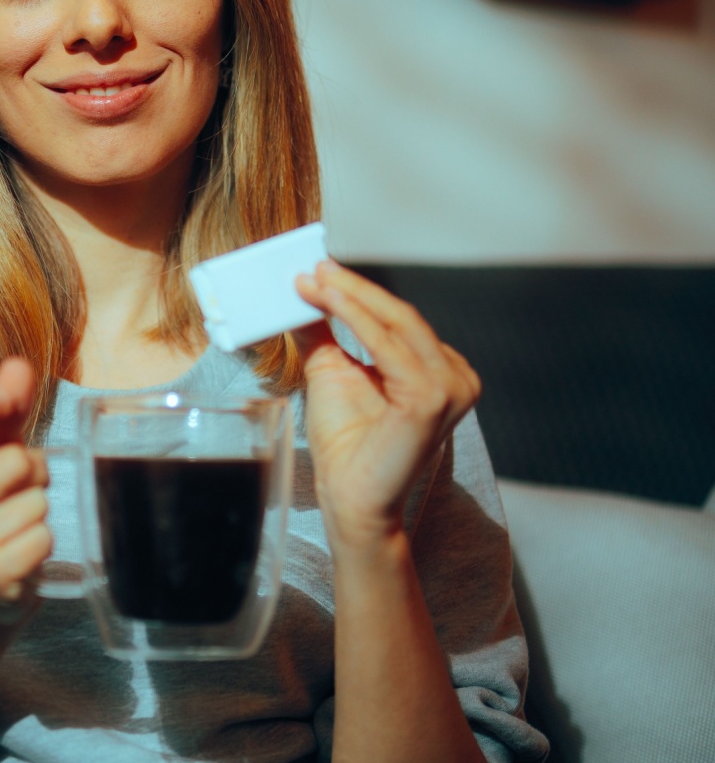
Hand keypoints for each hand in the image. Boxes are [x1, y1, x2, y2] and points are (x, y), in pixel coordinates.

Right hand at [0, 358, 50, 630]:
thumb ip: (3, 409)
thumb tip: (17, 365)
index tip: (0, 400)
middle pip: (6, 465)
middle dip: (31, 465)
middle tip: (22, 479)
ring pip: (32, 503)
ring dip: (39, 503)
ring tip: (19, 513)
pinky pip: (40, 539)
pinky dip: (44, 537)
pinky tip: (23, 544)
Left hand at [293, 261, 480, 552]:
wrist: (349, 496)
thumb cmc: (346, 442)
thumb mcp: (333, 369)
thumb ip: (325, 330)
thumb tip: (306, 291)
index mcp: (440, 370)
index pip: (398, 318)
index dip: (358, 290)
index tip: (319, 269)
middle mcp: (455, 377)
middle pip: (400, 315)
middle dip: (353, 287)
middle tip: (315, 267)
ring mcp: (450, 389)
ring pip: (396, 324)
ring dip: (352, 297)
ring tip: (315, 280)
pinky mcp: (432, 401)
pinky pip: (389, 347)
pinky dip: (356, 318)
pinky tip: (330, 300)